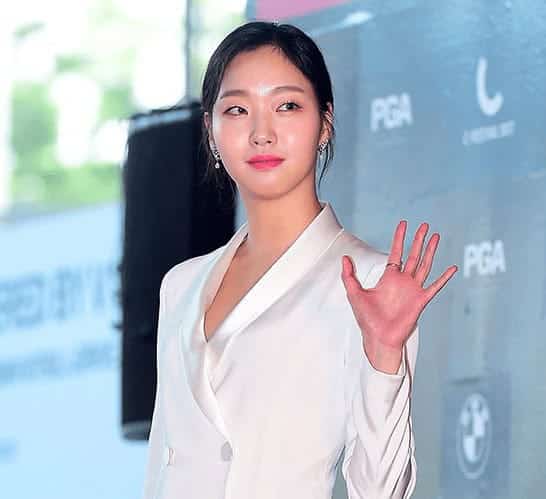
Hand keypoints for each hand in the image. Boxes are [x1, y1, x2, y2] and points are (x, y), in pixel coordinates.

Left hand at [341, 221, 456, 372]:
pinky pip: (435, 286)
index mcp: (389, 277)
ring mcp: (413, 290)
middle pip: (414, 255)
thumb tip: (344, 258)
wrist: (378, 338)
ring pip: (425, 265)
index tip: (403, 224)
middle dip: (419, 240)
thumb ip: (348, 276)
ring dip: (431, 251)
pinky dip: (444, 277)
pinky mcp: (421, 300)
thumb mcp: (354, 293)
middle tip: (425, 225)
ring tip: (436, 236)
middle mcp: (403, 281)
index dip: (399, 238)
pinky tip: (452, 267)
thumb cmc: (367, 318)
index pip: (396, 252)